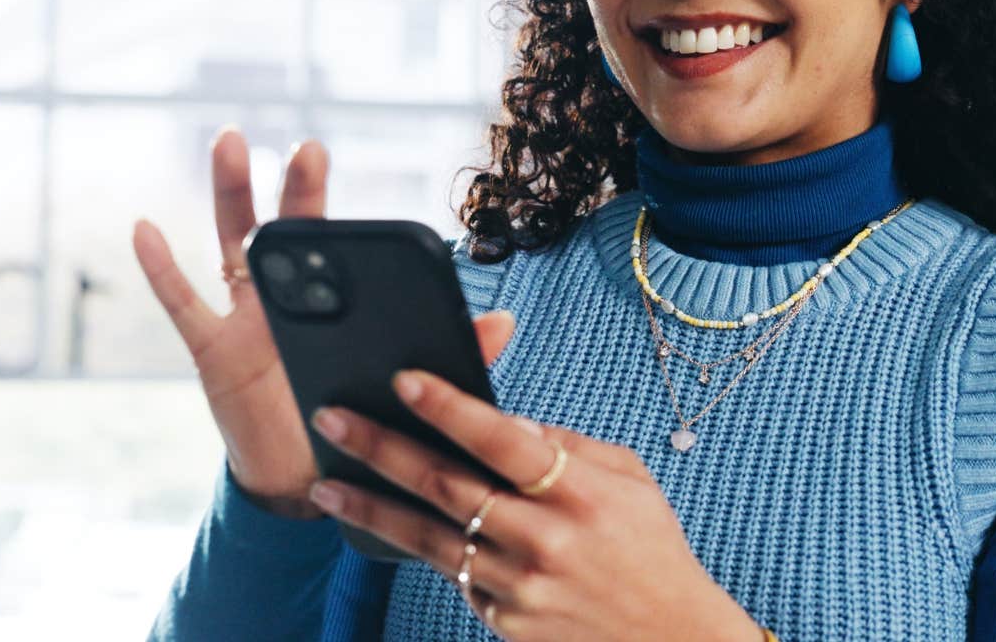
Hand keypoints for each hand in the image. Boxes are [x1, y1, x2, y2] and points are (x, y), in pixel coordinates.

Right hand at [130, 126, 517, 518]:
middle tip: (310, 146)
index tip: (347, 167)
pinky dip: (160, 267)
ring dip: (232, 193)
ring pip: (234, 244)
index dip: (340, 212)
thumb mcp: (403, 389)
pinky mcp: (213, 353)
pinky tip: (145, 228)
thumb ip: (450, 353)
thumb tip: (505, 321)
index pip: (338, 245)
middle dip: (298, 188)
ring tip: (231, 140)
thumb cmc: (354, 421)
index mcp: (334, 303)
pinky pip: (183, 305)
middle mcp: (288, 298)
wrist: (303, 481)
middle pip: (291, 230)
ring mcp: (246, 319)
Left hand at [304, 370, 761, 641]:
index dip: (449, 407)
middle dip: (381, 449)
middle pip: (446, 486)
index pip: (502, 440)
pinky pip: (453, 574)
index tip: (403, 379)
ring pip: (428, 538)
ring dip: (370, 508)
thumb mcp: (629, 479)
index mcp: (581, 493)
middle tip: (332, 421)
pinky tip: (388, 525)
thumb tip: (500, 421)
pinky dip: (419, 548)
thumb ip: (566, 446)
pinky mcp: (503, 622)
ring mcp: (519, 586)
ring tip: (326, 486)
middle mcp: (545, 539)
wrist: (670, 639)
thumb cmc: (650, 549)